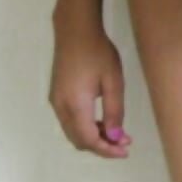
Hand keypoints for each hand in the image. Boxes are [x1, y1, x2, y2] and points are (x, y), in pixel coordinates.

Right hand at [48, 7, 133, 158]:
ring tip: (116, 132)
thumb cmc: (98, 52)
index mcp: (75, 105)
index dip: (107, 150)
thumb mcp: (113, 81)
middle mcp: (61, 107)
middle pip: (79, 140)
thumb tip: (114, 137)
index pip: (89, 140)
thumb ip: (114, 111)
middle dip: (101, 146)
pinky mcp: (56, 95)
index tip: (125, 151)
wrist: (75, 30)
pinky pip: (69, 121)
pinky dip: (85, 127)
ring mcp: (56, 101)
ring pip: (73, 132)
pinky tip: (101, 120)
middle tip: (124, 141)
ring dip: (93, 137)